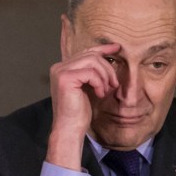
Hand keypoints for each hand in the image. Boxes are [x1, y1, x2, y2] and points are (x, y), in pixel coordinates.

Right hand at [46, 43, 119, 169]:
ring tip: (106, 90)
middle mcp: (59, 67)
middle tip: (114, 84)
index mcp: (62, 68)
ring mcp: (60, 71)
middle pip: (91, 55)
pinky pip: (91, 72)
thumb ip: (93, 71)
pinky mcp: (65, 78)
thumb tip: (110, 55)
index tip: (117, 48)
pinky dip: (99, 83)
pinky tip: (99, 93)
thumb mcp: (89, 86)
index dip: (103, 48)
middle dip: (107, 68)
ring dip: (105, 76)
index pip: (86, 52)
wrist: (70, 127)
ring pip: (92, 61)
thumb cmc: (79, 110)